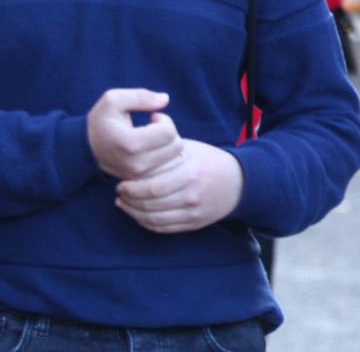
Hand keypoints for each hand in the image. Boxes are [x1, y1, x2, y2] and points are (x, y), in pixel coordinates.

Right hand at [87, 89, 182, 179]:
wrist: (85, 149)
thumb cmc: (101, 122)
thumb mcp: (113, 100)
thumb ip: (141, 96)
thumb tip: (165, 99)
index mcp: (130, 143)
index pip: (169, 132)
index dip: (164, 120)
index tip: (153, 117)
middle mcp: (136, 164)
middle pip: (176, 146)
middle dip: (170, 132)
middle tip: (154, 128)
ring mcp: (139, 176)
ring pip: (176, 159)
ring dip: (169, 146)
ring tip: (153, 139)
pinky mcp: (141, 181)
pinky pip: (169, 169)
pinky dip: (167, 158)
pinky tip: (153, 149)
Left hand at [115, 139, 243, 233]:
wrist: (239, 182)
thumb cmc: (209, 161)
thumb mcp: (190, 148)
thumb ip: (164, 147)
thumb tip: (140, 131)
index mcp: (191, 174)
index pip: (152, 187)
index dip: (132, 188)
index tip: (121, 183)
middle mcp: (192, 196)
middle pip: (151, 205)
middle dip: (129, 200)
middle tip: (120, 192)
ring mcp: (193, 212)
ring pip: (154, 220)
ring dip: (134, 213)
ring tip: (124, 203)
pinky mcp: (193, 223)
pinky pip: (163, 228)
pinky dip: (146, 223)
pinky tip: (138, 213)